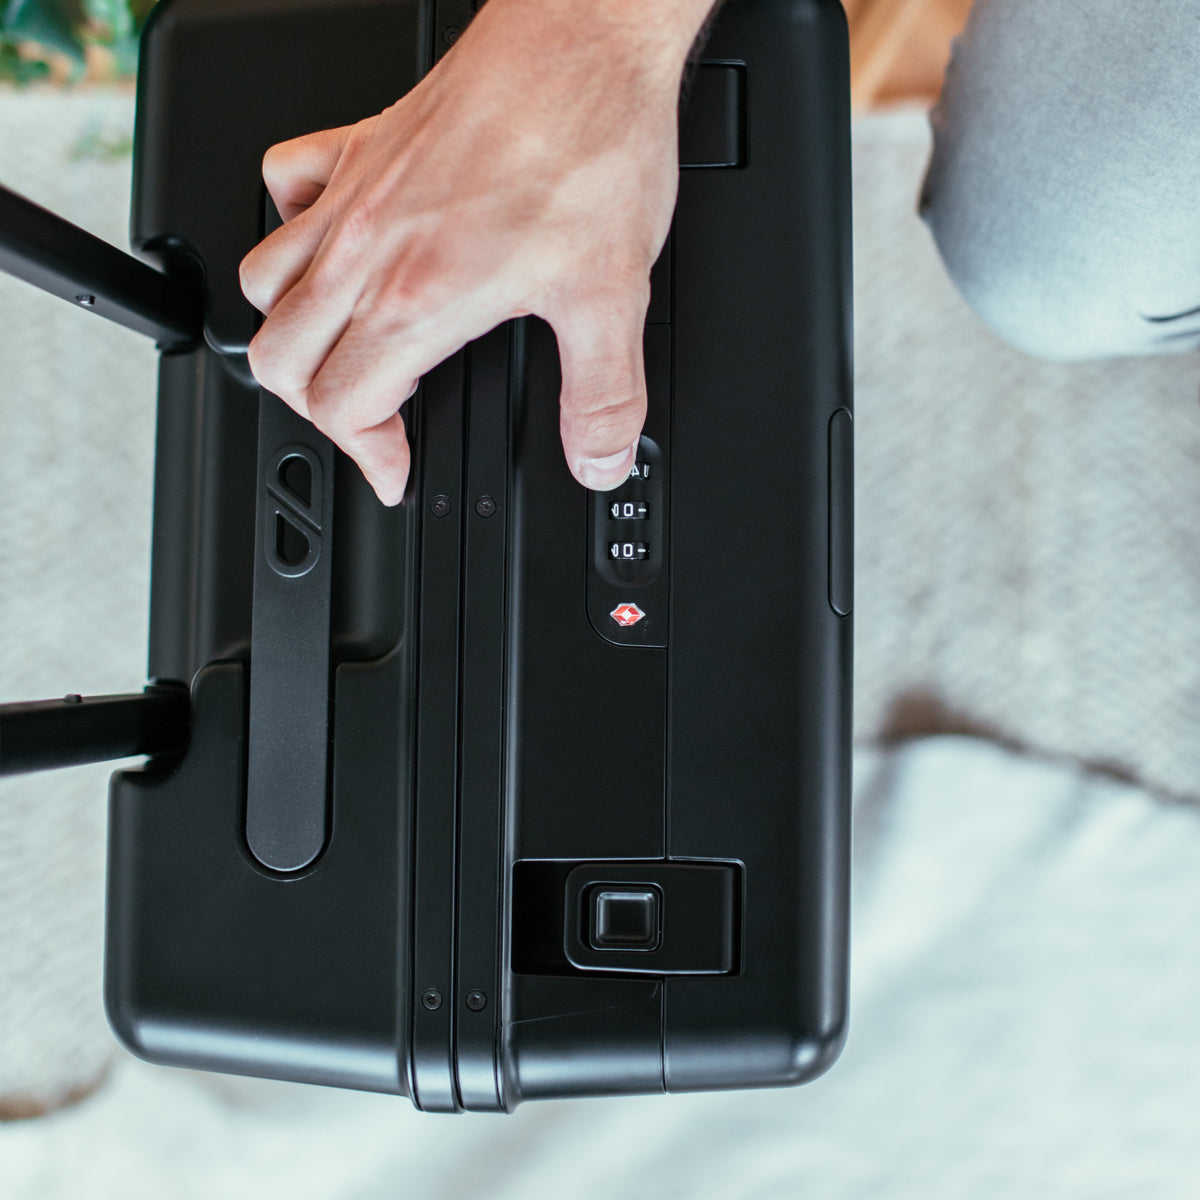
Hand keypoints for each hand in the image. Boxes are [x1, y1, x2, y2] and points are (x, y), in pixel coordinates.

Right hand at [240, 0, 708, 504]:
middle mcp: (366, 248)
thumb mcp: (612, 298)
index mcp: (415, 297)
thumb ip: (604, 398)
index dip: (368, 457)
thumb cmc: (590, 147)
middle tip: (373, 424)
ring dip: (291, 331)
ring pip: (265, 281)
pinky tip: (334, 243)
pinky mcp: (362, 142)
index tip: (398, 471)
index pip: (340, 406)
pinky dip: (291, 226)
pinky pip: (283, 185)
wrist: (585, 40)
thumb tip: (599, 461)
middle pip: (281, 357)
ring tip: (341, 351)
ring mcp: (355, 192)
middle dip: (318, 411)